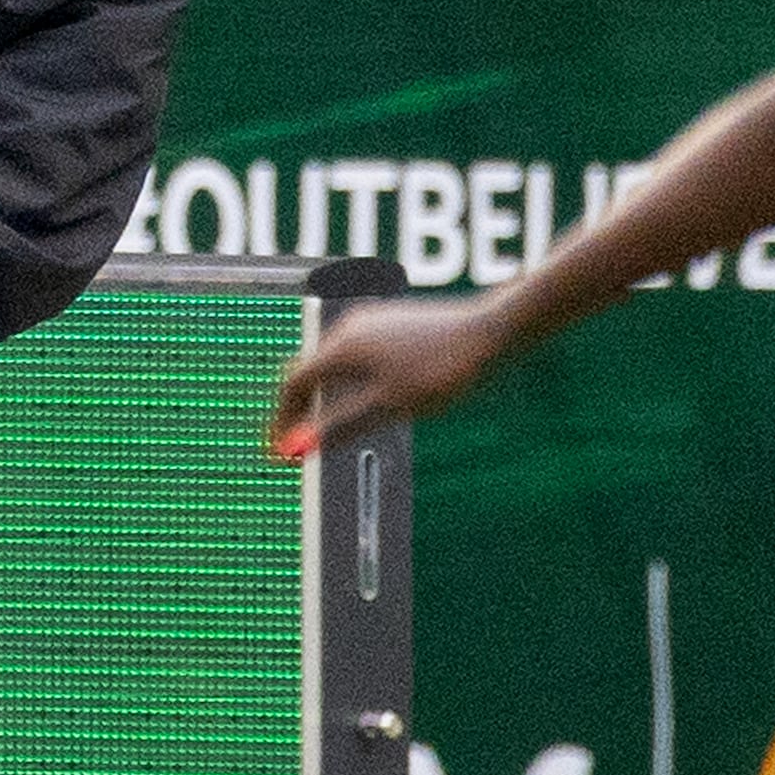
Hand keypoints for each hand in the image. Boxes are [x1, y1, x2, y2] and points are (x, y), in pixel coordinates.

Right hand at [265, 295, 512, 458]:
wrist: (495, 332)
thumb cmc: (444, 369)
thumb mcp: (388, 407)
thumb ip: (338, 427)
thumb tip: (294, 449)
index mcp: (343, 346)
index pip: (293, 384)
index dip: (282, 420)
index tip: (279, 451)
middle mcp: (351, 328)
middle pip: (309, 370)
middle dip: (298, 408)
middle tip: (294, 444)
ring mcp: (374, 322)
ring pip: (332, 362)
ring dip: (322, 395)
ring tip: (321, 427)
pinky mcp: (394, 325)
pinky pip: (354, 356)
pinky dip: (345, 382)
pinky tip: (361, 400)